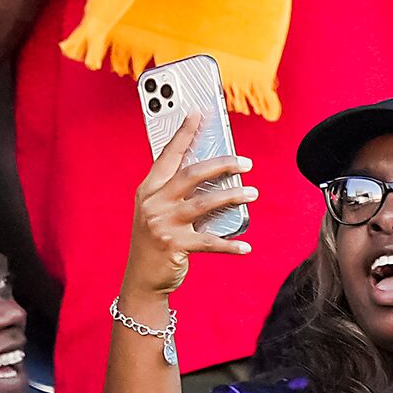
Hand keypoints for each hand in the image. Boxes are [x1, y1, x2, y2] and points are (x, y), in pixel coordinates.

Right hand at [122, 112, 253, 299]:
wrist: (141, 279)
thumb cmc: (154, 240)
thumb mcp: (156, 210)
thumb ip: (176, 192)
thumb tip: (214, 175)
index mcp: (148, 189)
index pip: (169, 154)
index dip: (184, 133)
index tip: (199, 113)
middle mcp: (153, 203)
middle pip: (191, 174)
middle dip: (222, 164)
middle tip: (245, 162)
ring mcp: (163, 225)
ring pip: (205, 203)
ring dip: (233, 196)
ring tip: (252, 192)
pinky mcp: (174, 247)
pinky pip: (210, 242)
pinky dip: (230, 244)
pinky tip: (245, 246)